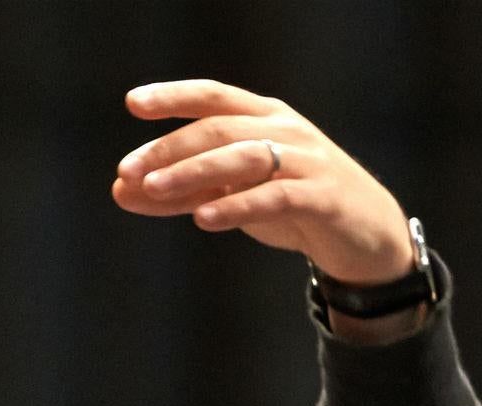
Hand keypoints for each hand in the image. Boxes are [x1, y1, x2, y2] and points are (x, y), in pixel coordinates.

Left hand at [110, 79, 415, 284]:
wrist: (362, 234)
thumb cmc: (287, 204)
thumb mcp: (228, 195)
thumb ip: (178, 192)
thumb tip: (119, 189)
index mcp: (263, 118)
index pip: (214, 97)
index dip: (175, 95)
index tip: (133, 102)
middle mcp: (286, 131)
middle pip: (221, 129)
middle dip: (170, 148)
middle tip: (128, 169)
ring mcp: (307, 161)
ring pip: (245, 157)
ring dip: (195, 171)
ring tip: (153, 189)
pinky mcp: (323, 197)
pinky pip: (276, 196)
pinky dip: (238, 206)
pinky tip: (203, 219)